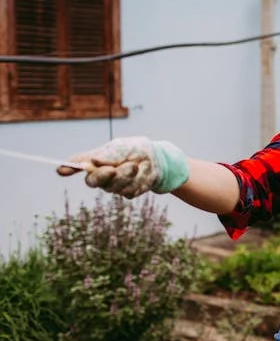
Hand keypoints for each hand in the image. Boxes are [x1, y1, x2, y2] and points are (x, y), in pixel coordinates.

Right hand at [56, 137, 188, 197]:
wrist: (157, 159)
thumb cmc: (135, 149)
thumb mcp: (121, 148)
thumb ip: (106, 156)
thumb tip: (90, 162)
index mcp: (96, 162)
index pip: (77, 166)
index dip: (68, 168)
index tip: (62, 169)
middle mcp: (101, 176)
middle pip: (92, 181)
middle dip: (103, 175)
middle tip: (113, 169)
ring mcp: (113, 186)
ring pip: (113, 187)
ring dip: (127, 176)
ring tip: (136, 165)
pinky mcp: (128, 192)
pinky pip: (129, 191)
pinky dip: (138, 181)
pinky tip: (142, 174)